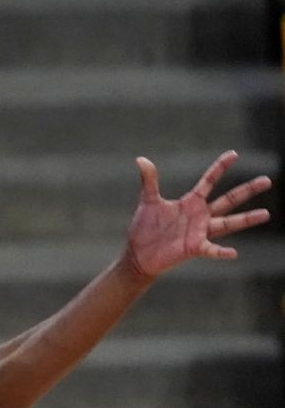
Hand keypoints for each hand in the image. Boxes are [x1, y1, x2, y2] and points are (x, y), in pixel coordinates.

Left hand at [125, 150, 271, 277]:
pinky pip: (211, 250)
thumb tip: (141, 159)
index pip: (209, 181)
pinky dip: (221, 251)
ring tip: (266, 213)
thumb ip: (149, 181)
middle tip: (268, 180)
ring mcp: (199, 232)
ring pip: (228, 224)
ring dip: (246, 219)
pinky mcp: (193, 248)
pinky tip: (234, 252)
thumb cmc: (146, 227)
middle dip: (247, 190)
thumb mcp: (148, 201)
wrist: (139, 253)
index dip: (220, 167)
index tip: (234, 153)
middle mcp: (200, 216)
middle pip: (228, 200)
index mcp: (191, 202)